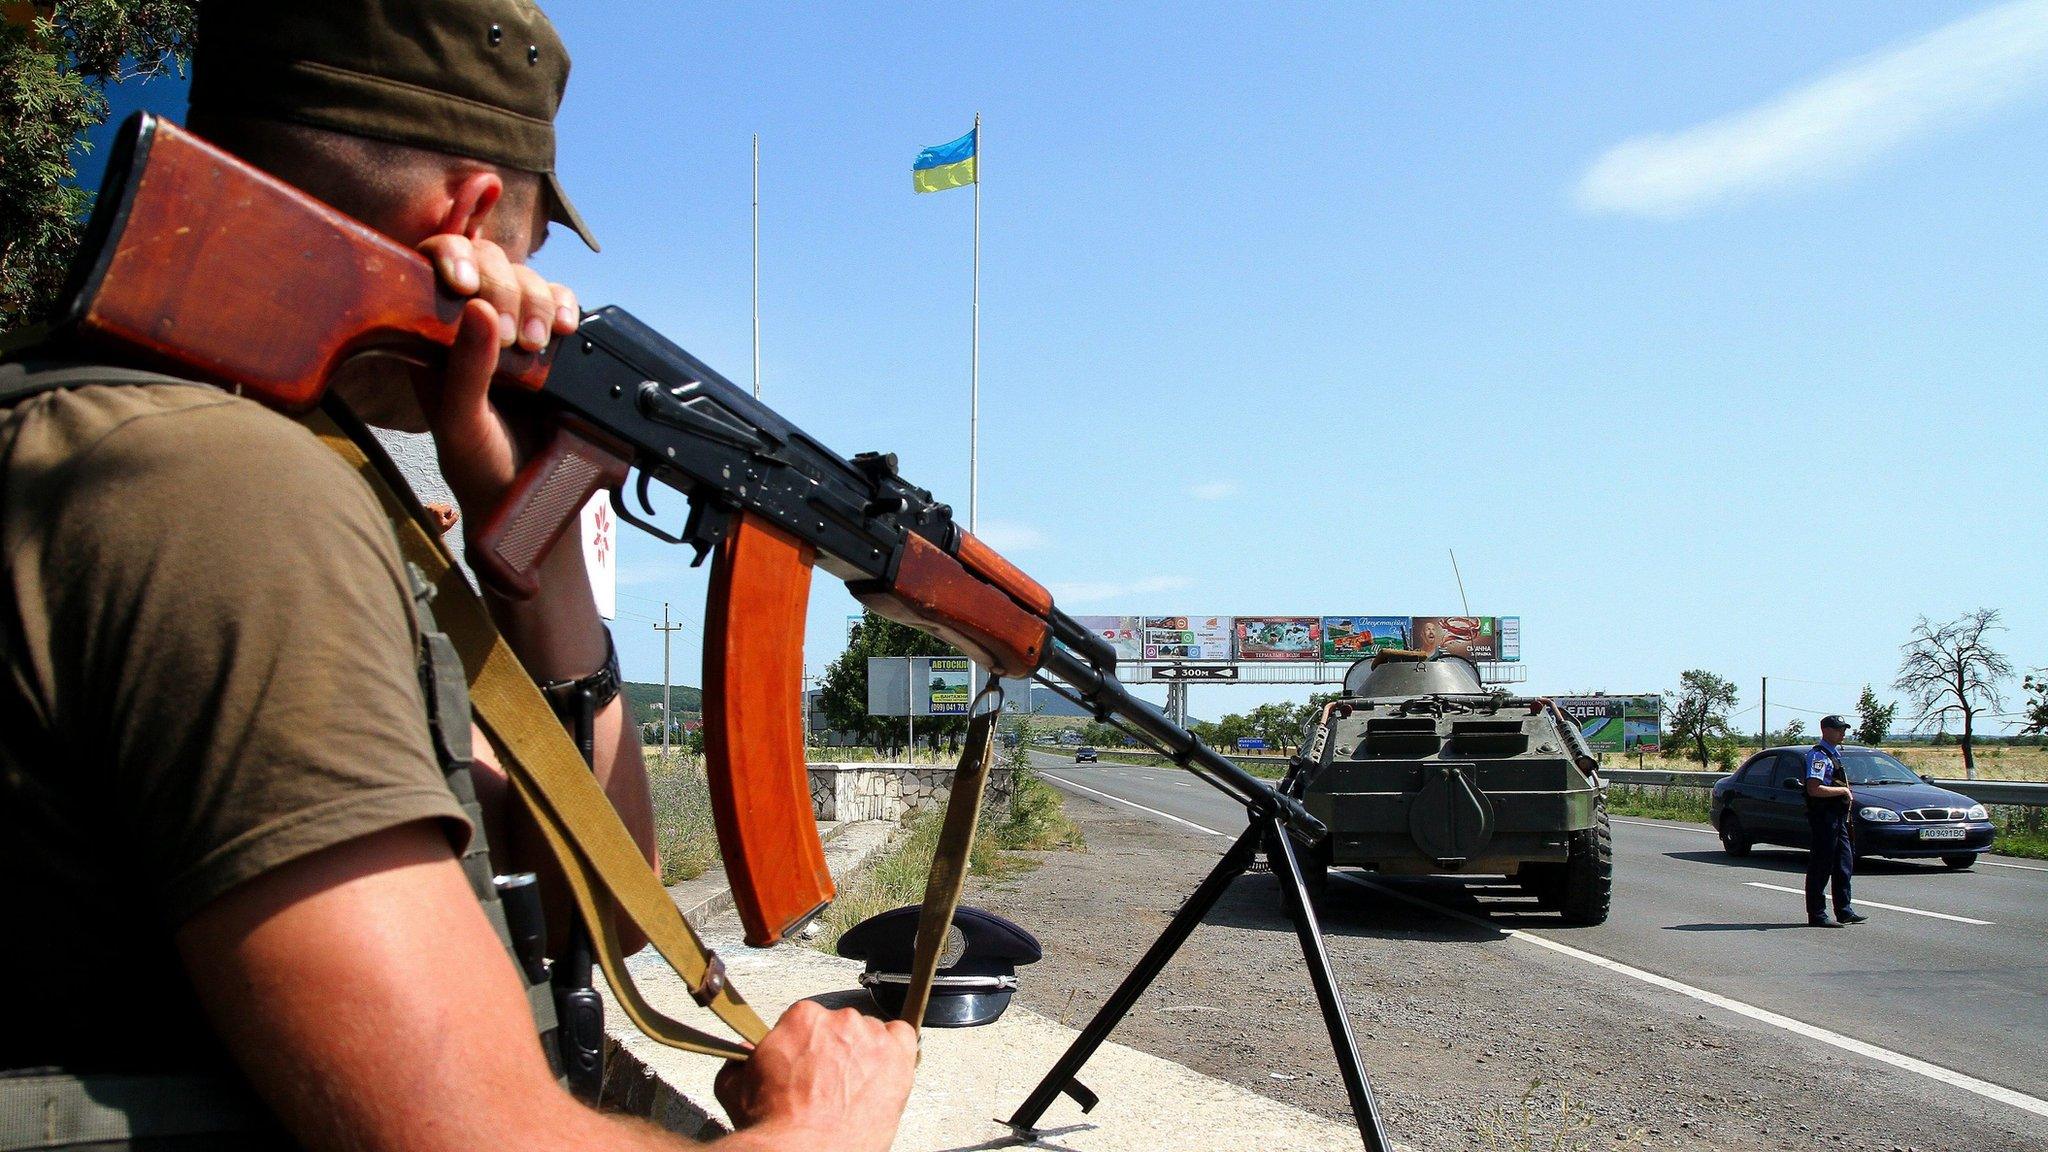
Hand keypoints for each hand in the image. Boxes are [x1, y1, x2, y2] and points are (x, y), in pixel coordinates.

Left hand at [411, 234, 579, 518]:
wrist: (530, 501)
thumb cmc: (479, 468)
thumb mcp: (462, 423)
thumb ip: (466, 369)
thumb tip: (480, 308)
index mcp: (431, 336)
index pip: (434, 264)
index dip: (452, 255)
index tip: (465, 284)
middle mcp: (470, 325)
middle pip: (488, 262)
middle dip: (503, 289)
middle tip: (513, 340)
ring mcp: (513, 329)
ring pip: (528, 277)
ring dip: (537, 303)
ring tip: (537, 346)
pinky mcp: (552, 340)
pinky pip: (562, 300)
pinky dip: (567, 305)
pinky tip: (566, 328)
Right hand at [714, 1000, 917, 1150]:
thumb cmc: (774, 1127)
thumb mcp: (736, 1088)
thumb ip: (739, 1062)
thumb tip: (741, 1055)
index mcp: (802, 1018)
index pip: (808, 1020)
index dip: (806, 1047)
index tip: (806, 1065)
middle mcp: (839, 1019)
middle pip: (841, 1027)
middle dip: (834, 1051)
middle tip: (827, 1083)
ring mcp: (871, 1037)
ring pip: (871, 1036)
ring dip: (863, 1056)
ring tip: (852, 1089)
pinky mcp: (897, 1057)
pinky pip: (903, 1038)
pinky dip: (895, 1052)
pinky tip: (883, 1073)